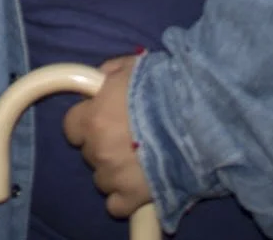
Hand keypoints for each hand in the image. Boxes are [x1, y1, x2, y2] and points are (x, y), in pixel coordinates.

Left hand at [63, 54, 153, 217]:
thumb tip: (102, 78)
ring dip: (115, 172)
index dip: (87, 123)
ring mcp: (114, 176)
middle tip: (130, 138)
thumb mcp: (135, 67)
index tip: (102, 120)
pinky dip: (125, 198)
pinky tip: (140, 186)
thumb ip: (112, 73)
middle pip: (90, 153)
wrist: (201, 120)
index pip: (71, 127)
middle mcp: (99, 149)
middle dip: (105, 147)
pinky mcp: (133, 198)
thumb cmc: (168, 88)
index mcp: (94, 117)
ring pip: (102, 180)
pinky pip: (116, 206)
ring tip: (141, 161)